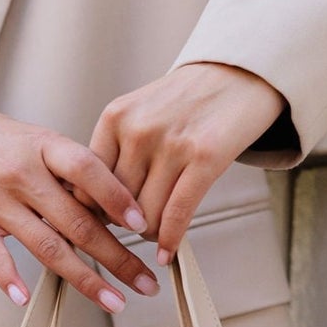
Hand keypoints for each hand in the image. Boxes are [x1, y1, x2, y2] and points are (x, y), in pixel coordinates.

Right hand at [0, 101, 161, 310]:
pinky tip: (24, 298)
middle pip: (77, 221)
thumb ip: (73, 171)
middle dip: (117, 257)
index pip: (87, 169)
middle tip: (146, 282)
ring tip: (113, 301)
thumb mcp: (39, 140)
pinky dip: (8, 278)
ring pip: (47, 246)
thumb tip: (118, 208)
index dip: (117, 196)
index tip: (141, 224)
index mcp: (44, 146)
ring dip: (84, 279)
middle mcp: (21, 173)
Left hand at [89, 62, 287, 262]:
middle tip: (136, 233)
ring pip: (146, 215)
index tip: (104, 226)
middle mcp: (138, 130)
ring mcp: (171, 143)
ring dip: (151, 234)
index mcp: (115, 118)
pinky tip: (169, 253)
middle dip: (124, 226)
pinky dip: (171, 241)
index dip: (95, 212)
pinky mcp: (205, 157)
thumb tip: (97, 207)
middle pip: (116, 205)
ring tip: (158, 235)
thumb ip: (117, 152)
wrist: (238, 73)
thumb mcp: (139, 113)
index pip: (88, 184)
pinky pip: (178, 214)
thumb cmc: (188, 101)